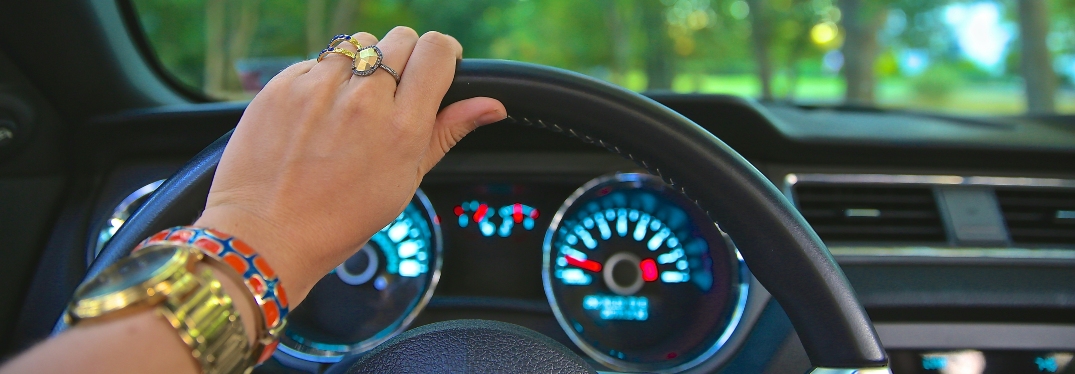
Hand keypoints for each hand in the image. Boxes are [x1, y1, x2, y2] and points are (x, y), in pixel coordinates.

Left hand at [193, 27, 505, 303]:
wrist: (267, 235)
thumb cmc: (340, 218)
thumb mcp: (406, 181)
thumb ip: (447, 132)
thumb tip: (492, 106)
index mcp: (401, 128)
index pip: (435, 51)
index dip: (442, 54)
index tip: (436, 66)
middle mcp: (362, 100)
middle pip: (400, 38)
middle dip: (404, 58)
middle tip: (392, 94)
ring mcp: (318, 88)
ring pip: (359, 42)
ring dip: (363, 64)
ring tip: (352, 104)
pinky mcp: (282, 85)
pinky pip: (317, 61)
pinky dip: (323, 79)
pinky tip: (318, 115)